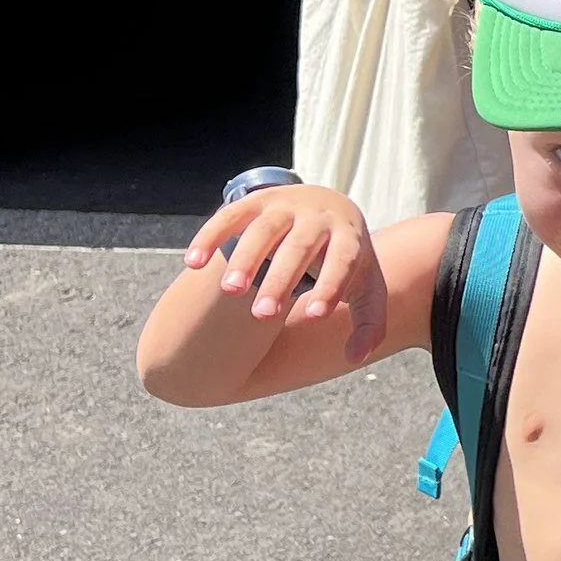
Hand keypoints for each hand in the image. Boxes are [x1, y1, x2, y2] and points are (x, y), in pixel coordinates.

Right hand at [185, 185, 387, 356]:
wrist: (330, 205)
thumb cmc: (347, 259)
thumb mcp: (366, 287)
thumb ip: (369, 324)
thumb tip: (355, 358)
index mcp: (349, 237)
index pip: (343, 261)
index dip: (330, 286)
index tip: (314, 315)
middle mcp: (316, 218)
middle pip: (299, 247)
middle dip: (280, 280)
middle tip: (263, 315)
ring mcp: (284, 207)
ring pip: (263, 230)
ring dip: (245, 259)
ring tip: (231, 292)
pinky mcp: (254, 202)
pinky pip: (230, 216)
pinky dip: (210, 236)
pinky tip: (192, 263)